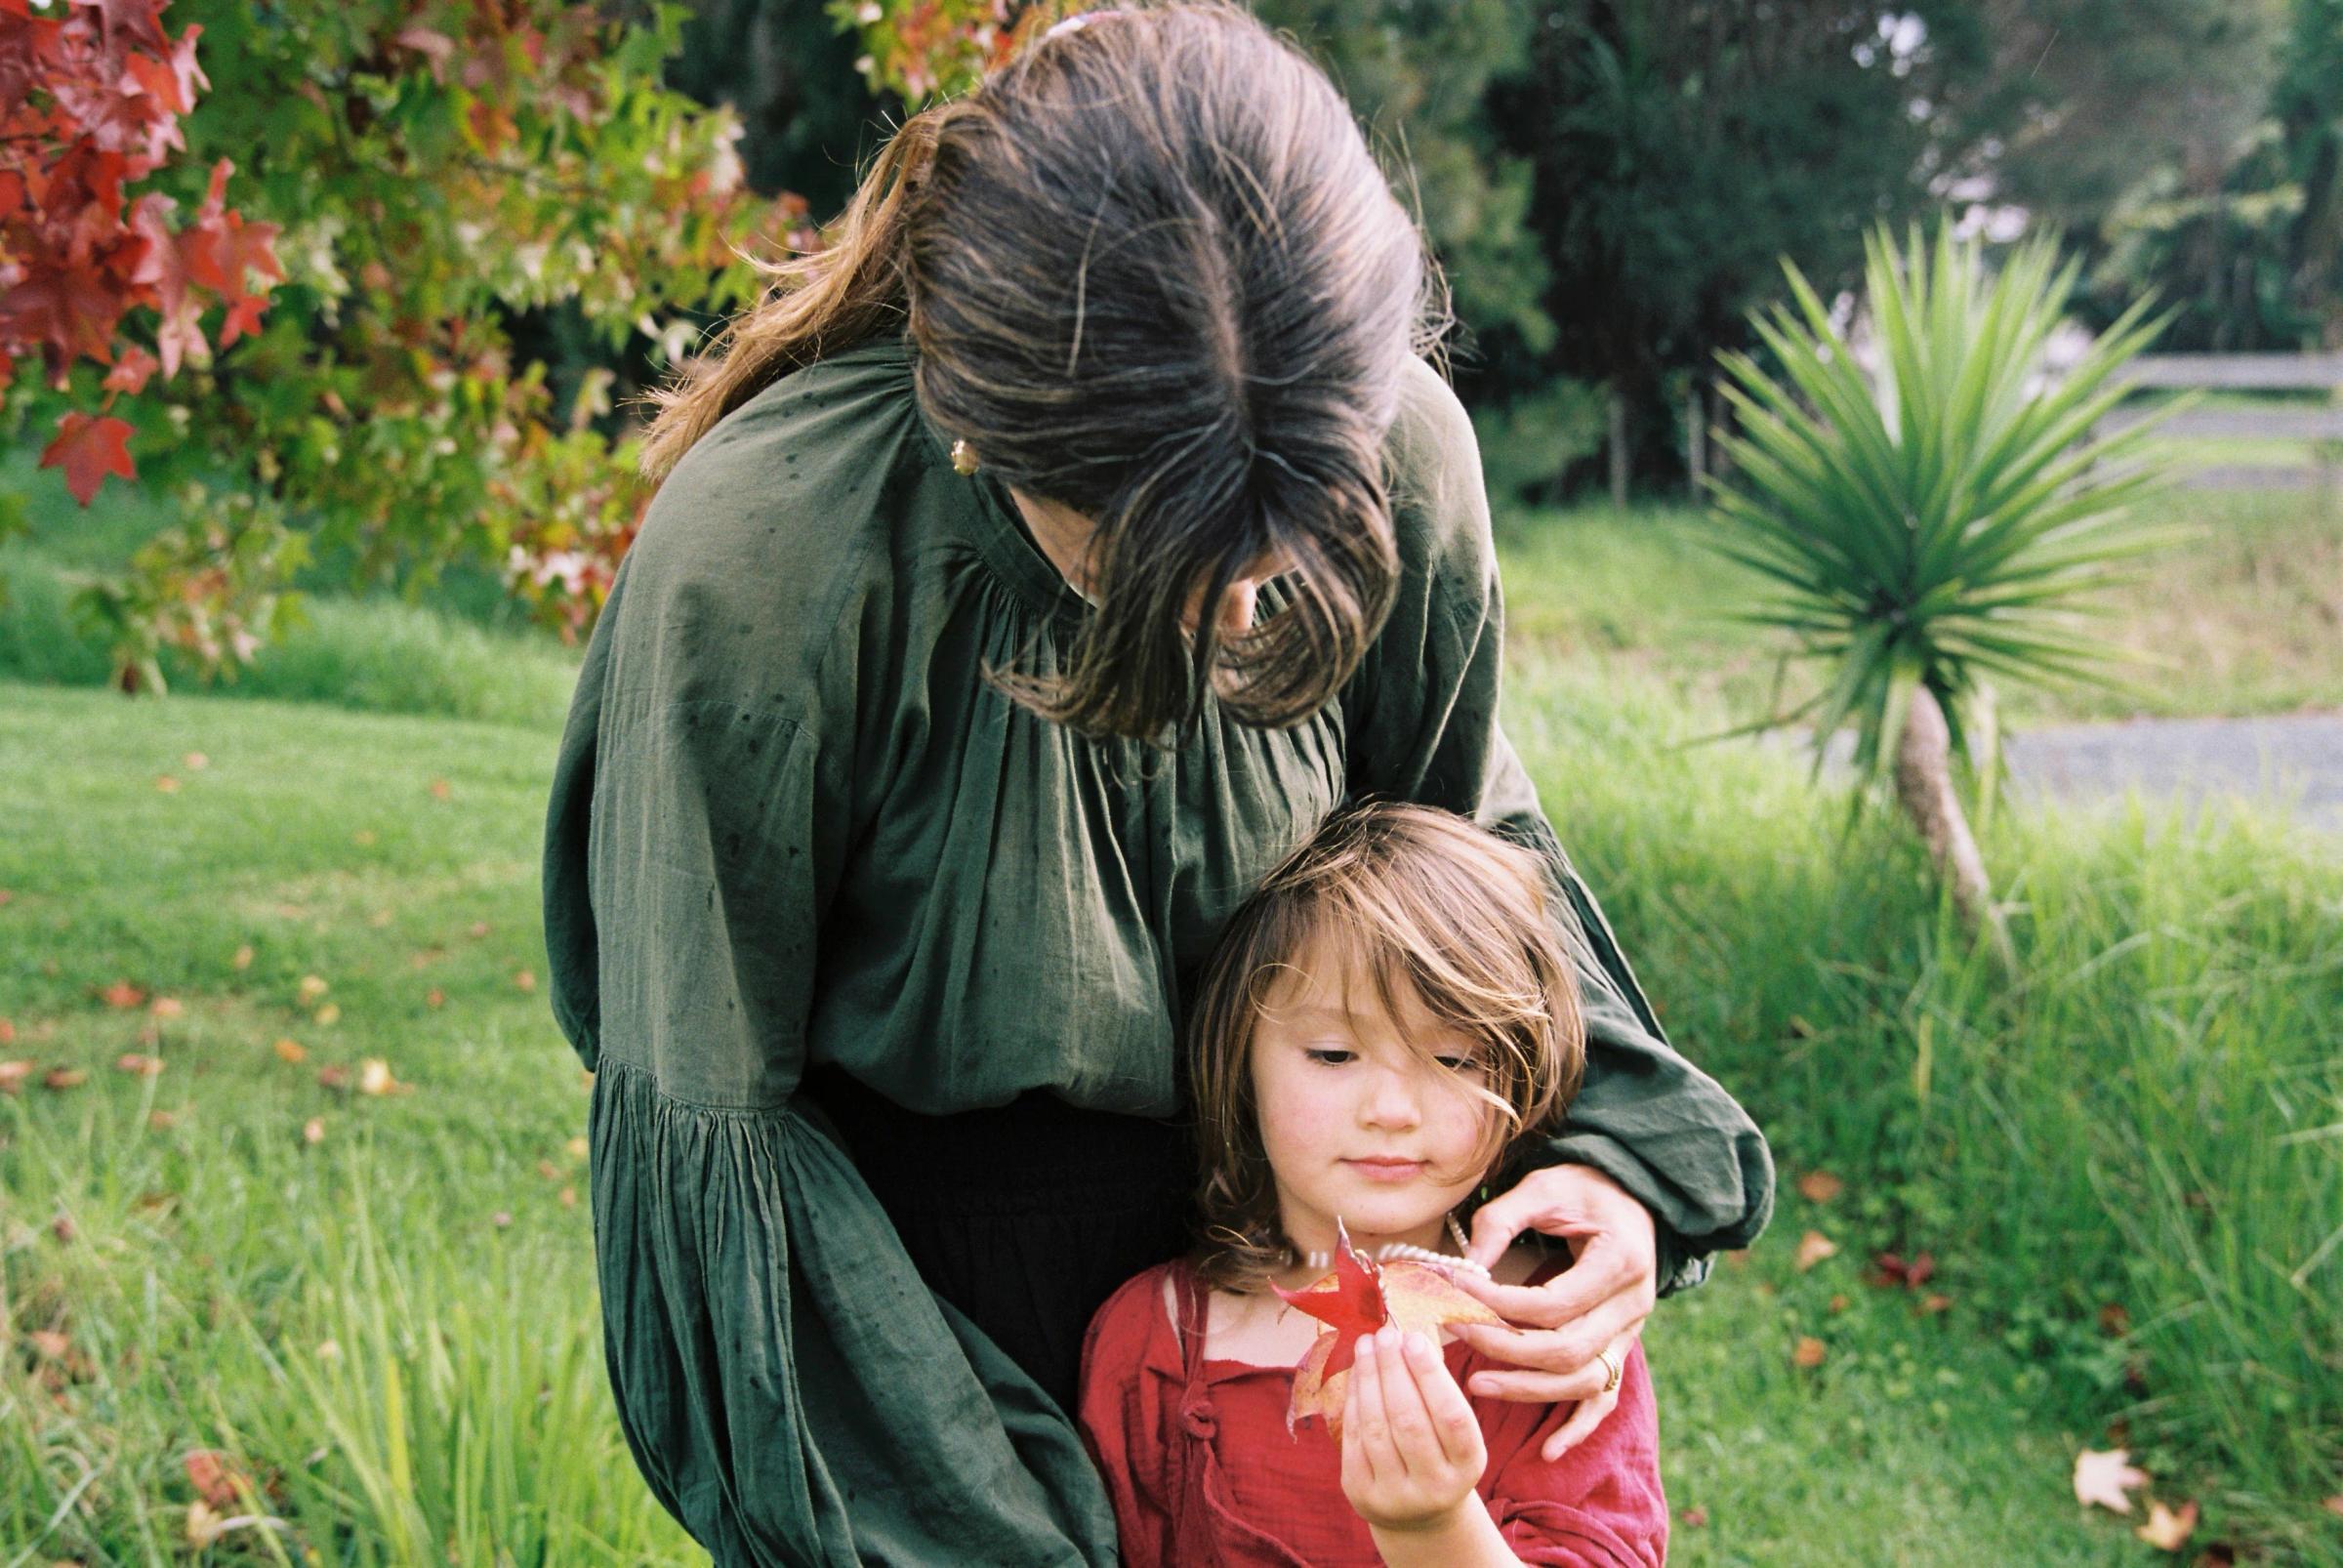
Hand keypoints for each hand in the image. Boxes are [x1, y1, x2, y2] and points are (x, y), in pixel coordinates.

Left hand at [1339, 1326, 1486, 1533]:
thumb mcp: (1454, 1433)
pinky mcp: (1362, 1494)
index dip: (1430, 1374)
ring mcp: (1396, 1495)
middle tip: (1385, 1334)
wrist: (1417, 1513)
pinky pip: (1354, 1438)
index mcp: (1467, 1466)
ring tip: (1366, 1345)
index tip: (1412, 1338)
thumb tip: (1409, 1339)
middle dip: (1393, 1369)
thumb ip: (1439, 1392)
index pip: (1450, 1417)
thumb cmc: (1439, 1454)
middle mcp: (1435, 1486)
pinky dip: (1353, 1400)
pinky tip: (1357, 1373)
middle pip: (1409, 1420)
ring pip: (1376, 1427)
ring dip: (1369, 1378)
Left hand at [1446, 1162, 1655, 1460]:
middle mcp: (1633, 1305)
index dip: (1502, 1306)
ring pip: (1583, 1381)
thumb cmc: (1584, 1187)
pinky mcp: (1620, 1348)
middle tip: (1455, 1333)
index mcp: (1620, 1261)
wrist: (1632, 1195)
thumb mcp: (1543, 1186)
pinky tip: (1549, 1449)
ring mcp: (1630, 1333)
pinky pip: (1604, 1398)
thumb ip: (1500, 1221)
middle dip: (1505, 1349)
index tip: (1457, 1292)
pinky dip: (1579, 1427)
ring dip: (1529, 1389)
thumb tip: (1462, 1268)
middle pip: (1567, 1350)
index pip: (1555, 1304)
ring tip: (1476, 1383)